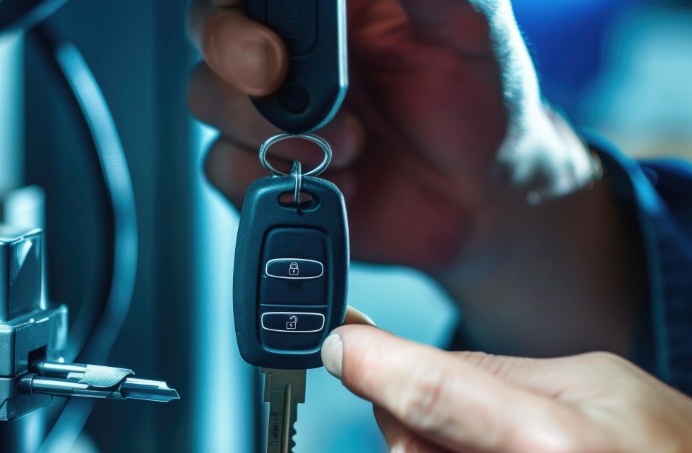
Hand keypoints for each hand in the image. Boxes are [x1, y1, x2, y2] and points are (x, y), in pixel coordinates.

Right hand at [187, 0, 643, 355]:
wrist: (485, 195)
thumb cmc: (479, 95)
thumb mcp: (469, 21)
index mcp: (327, 3)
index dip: (239, 5)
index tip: (277, 32)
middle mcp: (286, 49)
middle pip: (210, 32)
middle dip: (232, 52)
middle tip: (274, 72)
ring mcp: (270, 112)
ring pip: (206, 99)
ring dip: (271, 127)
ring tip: (351, 144)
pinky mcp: (263, 174)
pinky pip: (224, 170)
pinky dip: (279, 181)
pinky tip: (341, 184)